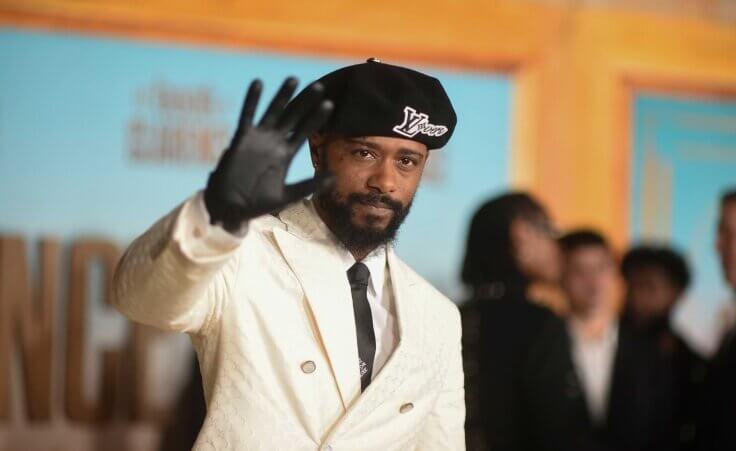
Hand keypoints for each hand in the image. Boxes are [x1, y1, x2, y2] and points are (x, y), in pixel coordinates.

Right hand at [204, 77, 333, 231]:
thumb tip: (334, 177)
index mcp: (286, 154)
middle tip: (319, 86)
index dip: (316, 118)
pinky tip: (258, 83)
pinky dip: (252, 100)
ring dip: (282, 95)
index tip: (329, 104)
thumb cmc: (259, 203)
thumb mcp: (288, 195)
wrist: (232, 207)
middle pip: (293, 117)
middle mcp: (274, 142)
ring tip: (294, 79)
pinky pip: (247, 115)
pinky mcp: (242, 138)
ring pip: (273, 111)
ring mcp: (258, 138)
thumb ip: (309, 185)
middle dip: (305, 102)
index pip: (305, 131)